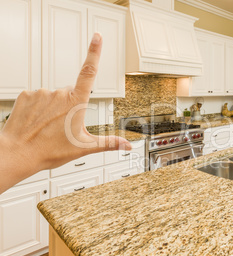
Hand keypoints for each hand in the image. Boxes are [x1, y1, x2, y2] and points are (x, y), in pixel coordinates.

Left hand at [0, 33, 130, 193]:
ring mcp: (41, 93)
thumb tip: (127, 144)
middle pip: (71, 92)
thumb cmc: (49, 150)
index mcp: (76, 102)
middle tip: (64, 125)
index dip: (94, 52)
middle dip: (71, 104)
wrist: (19, 153)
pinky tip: (38, 120)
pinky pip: (38, 97)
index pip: (89, 72)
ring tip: (49, 126)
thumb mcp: (84, 147)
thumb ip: (109, 143)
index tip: (97, 38)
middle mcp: (59, 93)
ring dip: (54, 107)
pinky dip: (40, 107)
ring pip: (54, 95)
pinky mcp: (26, 95)